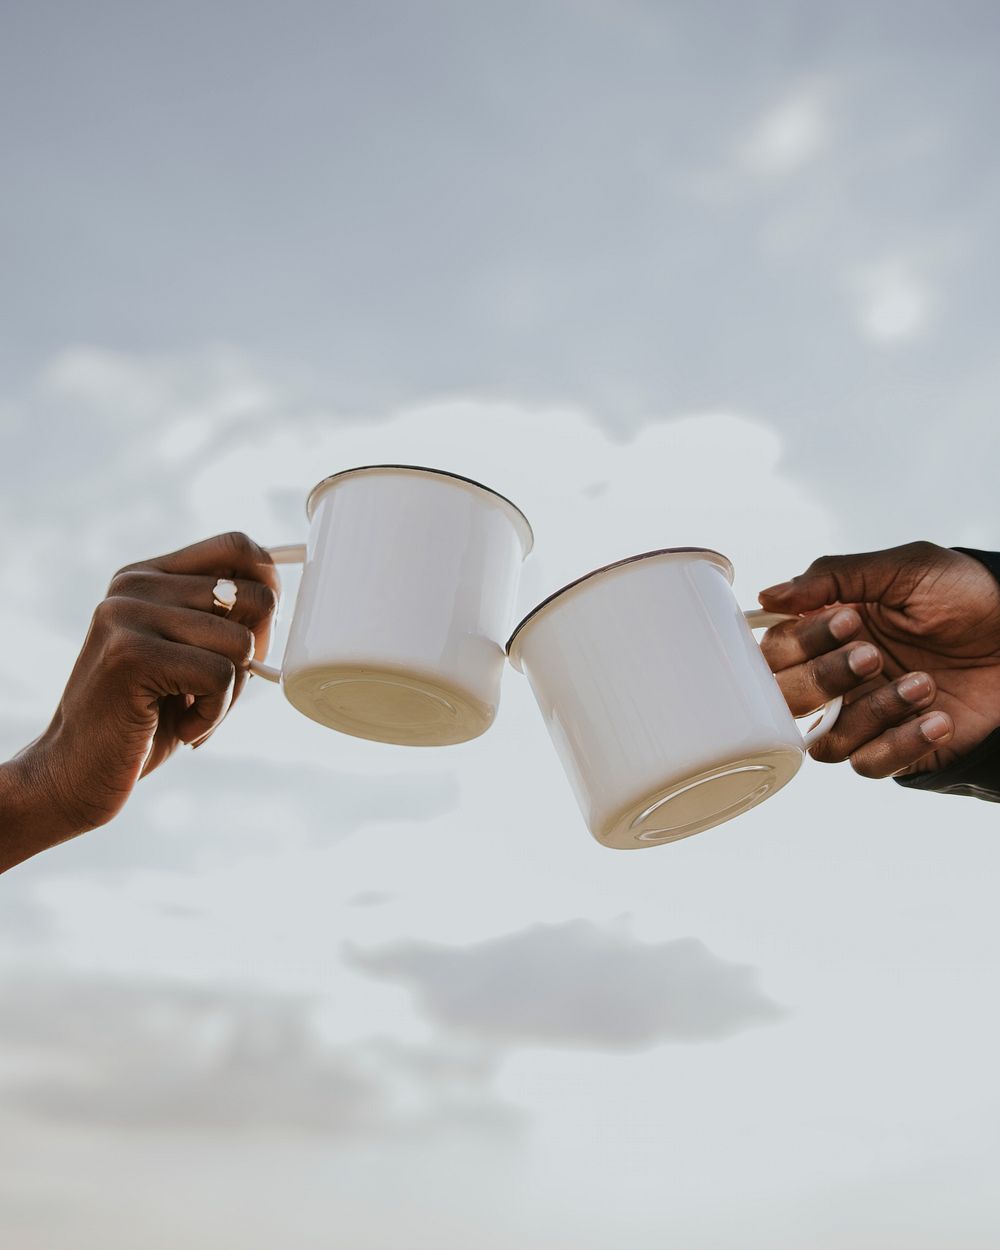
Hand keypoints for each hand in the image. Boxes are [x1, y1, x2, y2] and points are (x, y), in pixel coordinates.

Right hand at [9, 532, 278, 854]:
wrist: (76, 772)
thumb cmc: (144, 719)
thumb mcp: (185, 655)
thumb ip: (219, 620)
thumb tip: (276, 597)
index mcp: (148, 576)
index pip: (236, 545)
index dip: (269, 585)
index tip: (260, 631)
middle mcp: (134, 585)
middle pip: (253, 596)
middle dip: (257, 653)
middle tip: (220, 687)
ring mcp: (128, 615)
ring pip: (241, 642)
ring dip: (231, 694)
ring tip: (193, 712)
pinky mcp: (131, 655)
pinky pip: (220, 676)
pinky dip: (214, 713)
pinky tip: (182, 727)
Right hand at [758, 542, 999, 778]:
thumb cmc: (965, 595)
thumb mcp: (902, 569)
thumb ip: (833, 578)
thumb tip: (767, 595)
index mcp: (827, 634)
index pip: (776, 651)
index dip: (803, 641)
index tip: (849, 621)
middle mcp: (837, 679)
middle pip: (787, 701)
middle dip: (825, 678)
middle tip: (874, 655)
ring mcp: (866, 716)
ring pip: (827, 741)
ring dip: (873, 711)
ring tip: (925, 684)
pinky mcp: (900, 750)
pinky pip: (870, 765)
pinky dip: (901, 744)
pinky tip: (939, 717)